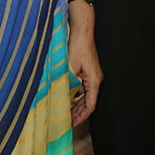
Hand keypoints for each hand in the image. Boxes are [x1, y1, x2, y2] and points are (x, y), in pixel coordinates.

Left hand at [66, 6, 101, 126]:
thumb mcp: (70, 68)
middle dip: (78, 113)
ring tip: (64, 111)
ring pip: (84, 95)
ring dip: (75, 103)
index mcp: (94, 81)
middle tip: (66, 121)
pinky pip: (82, 87)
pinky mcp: (87, 70)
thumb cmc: (78, 47)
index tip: (72, 124)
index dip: (81, 117)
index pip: (90, 105)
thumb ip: (66, 84)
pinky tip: (65, 96)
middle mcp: (95, 79)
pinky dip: (74, 94)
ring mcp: (92, 75)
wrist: (81, 31)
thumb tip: (59, 97)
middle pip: (88, 102)